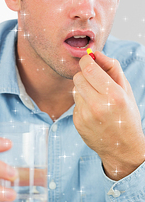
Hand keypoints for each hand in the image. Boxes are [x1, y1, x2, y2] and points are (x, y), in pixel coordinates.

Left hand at [73, 51, 144, 179]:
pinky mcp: (78, 123)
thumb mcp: (126, 91)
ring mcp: (85, 116)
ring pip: (75, 90)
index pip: (88, 69)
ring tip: (96, 100)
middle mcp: (97, 105)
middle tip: (94, 81)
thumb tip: (95, 54)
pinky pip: (75, 104)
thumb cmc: (127, 116)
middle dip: (84, 75)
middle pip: (78, 78)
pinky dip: (82, 104)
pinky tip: (92, 112)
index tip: (88, 61)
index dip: (86, 61)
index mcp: (113, 95)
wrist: (122, 148)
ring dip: (83, 90)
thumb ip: (112, 68)